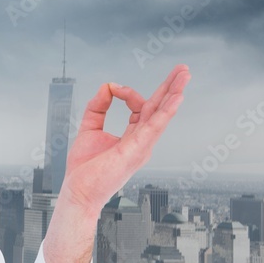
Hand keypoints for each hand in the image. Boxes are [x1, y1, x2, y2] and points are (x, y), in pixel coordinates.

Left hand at [60, 63, 191, 214]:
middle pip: (160, 108)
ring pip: (161, 115)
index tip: (112, 89)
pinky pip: (154, 127)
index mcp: (133, 137)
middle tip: (184, 69)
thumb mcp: (89, 129)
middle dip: (171, 87)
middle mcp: (142, 141)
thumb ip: (97, 107)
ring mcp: (142, 147)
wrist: (78, 193)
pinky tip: (176, 98)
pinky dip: (165, 112)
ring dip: (173, 94)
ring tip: (184, 76)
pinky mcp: (136, 151)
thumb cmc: (85, 169)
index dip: (128, 93)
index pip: (140, 106)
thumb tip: (107, 86)